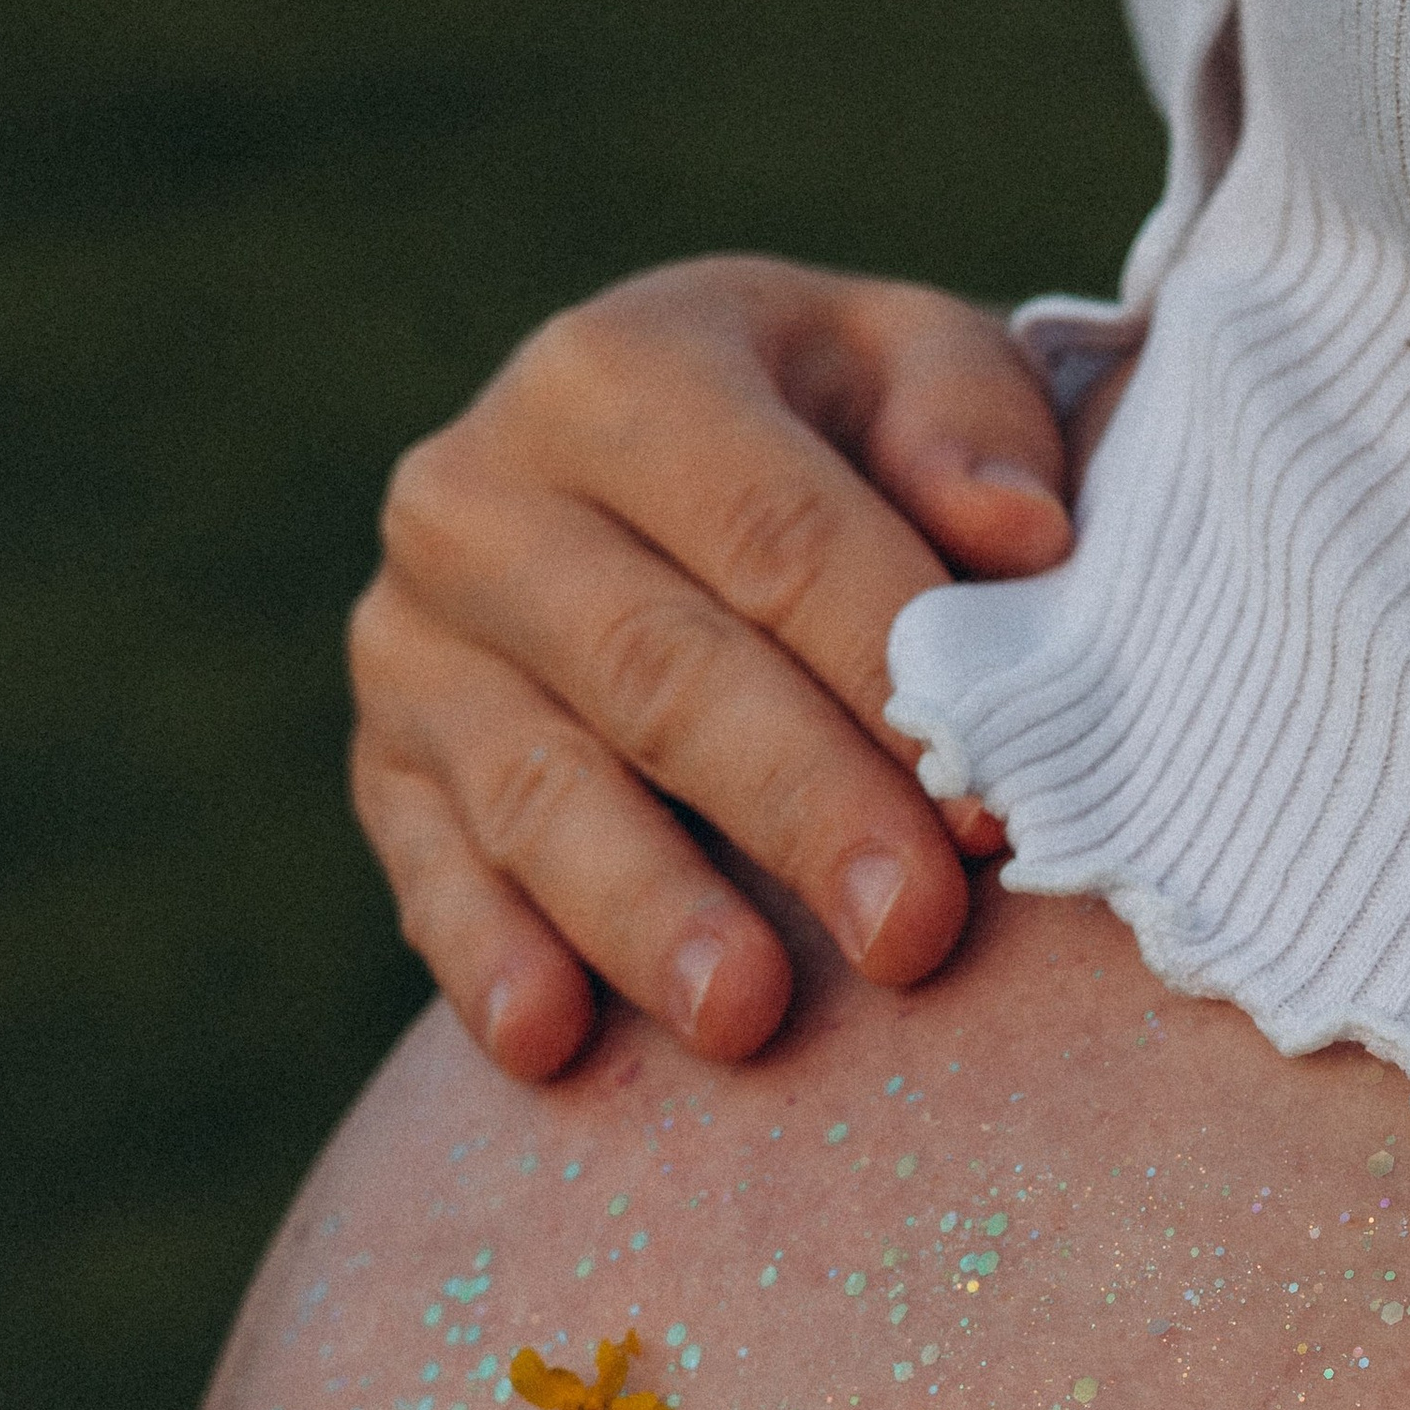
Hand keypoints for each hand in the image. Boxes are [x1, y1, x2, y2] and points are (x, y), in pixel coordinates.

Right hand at [349, 260, 1074, 1081]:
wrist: (677, 486)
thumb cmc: (840, 442)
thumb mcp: (913, 374)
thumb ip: (972, 423)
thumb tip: (1022, 531)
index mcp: (620, 370)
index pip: (769, 529)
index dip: (886, 669)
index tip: (993, 802)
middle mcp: (481, 493)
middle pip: (659, 670)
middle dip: (795, 808)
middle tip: (909, 934)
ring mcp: (415, 642)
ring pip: (539, 788)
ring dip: (645, 910)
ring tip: (745, 1015)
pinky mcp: (387, 773)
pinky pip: (430, 878)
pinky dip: (489, 961)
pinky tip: (551, 1039)